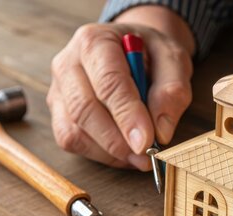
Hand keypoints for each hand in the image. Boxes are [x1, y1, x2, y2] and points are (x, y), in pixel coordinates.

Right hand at [47, 8, 192, 169]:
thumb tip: (161, 132)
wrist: (133, 50)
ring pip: (73, 131)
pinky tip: (124, 154)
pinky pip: (72, 142)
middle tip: (145, 157)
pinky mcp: (59, 113)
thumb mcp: (173, 60)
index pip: (108, 83)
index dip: (127, 116)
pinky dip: (100, 155)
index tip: (146, 142)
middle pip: (84, 109)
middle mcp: (68, 64)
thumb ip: (172, 91)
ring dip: (109, 152)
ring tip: (139, 156)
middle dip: (116, 141)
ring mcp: (58, 91)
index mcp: (95, 41)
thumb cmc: (150, 54)